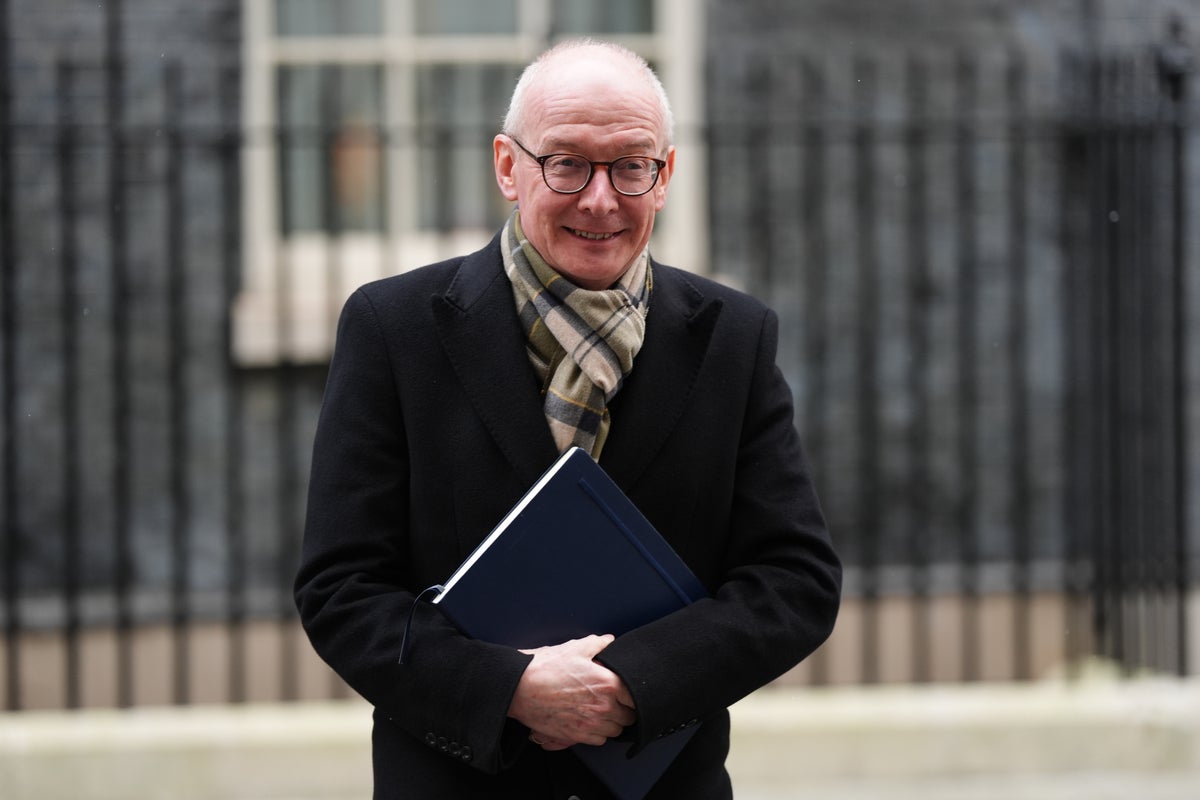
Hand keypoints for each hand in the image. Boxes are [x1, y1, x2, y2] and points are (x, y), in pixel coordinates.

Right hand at [508, 634, 636, 749]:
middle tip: (615, 701)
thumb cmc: (545, 668)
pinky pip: (600, 740)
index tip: (627, 692)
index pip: (636, 697)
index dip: (633, 694)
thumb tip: (610, 641)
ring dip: (613, 722)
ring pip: (616, 730)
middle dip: (625, 709)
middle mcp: (603, 706)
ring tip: (603, 711)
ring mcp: (590, 723)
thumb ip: (599, 644)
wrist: (520, 688)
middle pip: (629, 716)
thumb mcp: (575, 648)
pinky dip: (599, 733)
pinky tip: (591, 721)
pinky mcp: (577, 735)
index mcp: (608, 683)